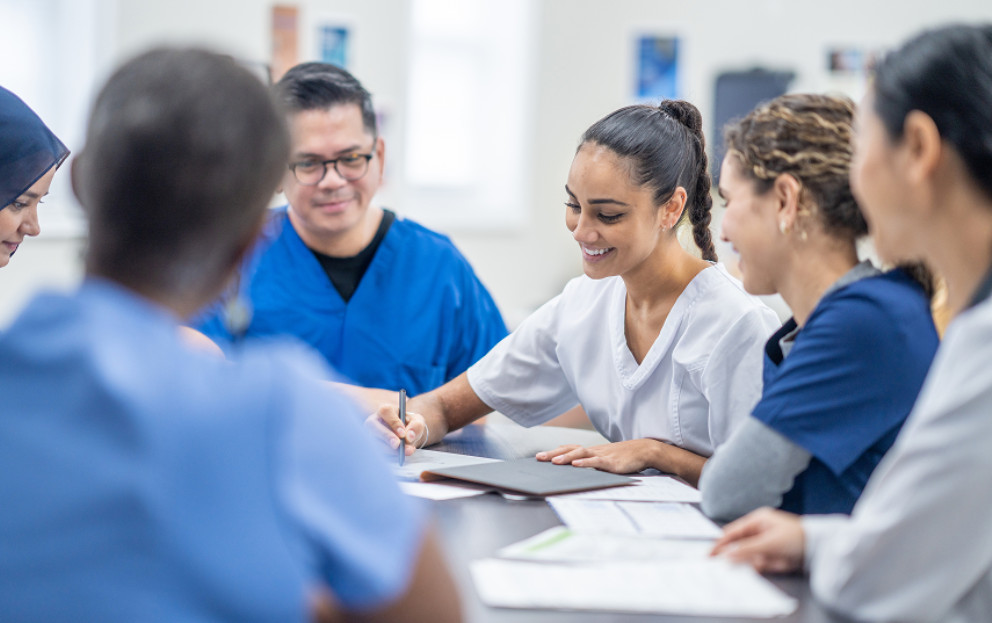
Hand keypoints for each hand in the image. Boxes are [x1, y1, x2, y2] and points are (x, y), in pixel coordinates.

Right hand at [365, 404, 427, 456]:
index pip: (385, 412)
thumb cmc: (410, 424)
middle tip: (397, 445)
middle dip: (386, 436)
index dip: (393, 422)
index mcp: (385, 411)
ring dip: (391, 449)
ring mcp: (370, 435)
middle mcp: (374, 421)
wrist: (406, 435)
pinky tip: (401, 455)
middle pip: (374, 427)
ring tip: (408, 451)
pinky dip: (391, 455)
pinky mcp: (372, 447)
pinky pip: (379, 452)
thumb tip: (409, 436)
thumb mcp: (417, 422)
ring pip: (376, 442)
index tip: (403, 433)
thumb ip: (416, 426)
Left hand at [535, 439, 661, 473]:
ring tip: (554, 461)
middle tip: (539, 458)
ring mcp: (602, 455)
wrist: (643, 450)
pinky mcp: (611, 462)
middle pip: (570, 449)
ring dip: (567, 457)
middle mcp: (594, 450)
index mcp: (591, 450)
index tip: (540, 455)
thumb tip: (578, 468)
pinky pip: (596, 462)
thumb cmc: (623, 456)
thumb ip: (592, 461)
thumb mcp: (605, 458)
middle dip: (553, 454)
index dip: (555, 451)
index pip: (569, 448)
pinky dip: (585, 463)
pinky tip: (577, 465)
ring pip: (581, 454)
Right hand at [710, 508, 804, 573]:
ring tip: (770, 560)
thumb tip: (726, 556)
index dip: (721, 543)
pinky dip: (766, 564)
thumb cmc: (797, 537)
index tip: (710, 554)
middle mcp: (760, 530)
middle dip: (739, 554)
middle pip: (740, 544)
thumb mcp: (769, 543)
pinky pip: (763, 561)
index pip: (733, 532)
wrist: (822, 548)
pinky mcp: (774, 553)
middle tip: (728, 563)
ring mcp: (767, 542)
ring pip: (752, 555)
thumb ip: (746, 549)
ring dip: (757, 560)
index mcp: (758, 520)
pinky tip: (779, 562)